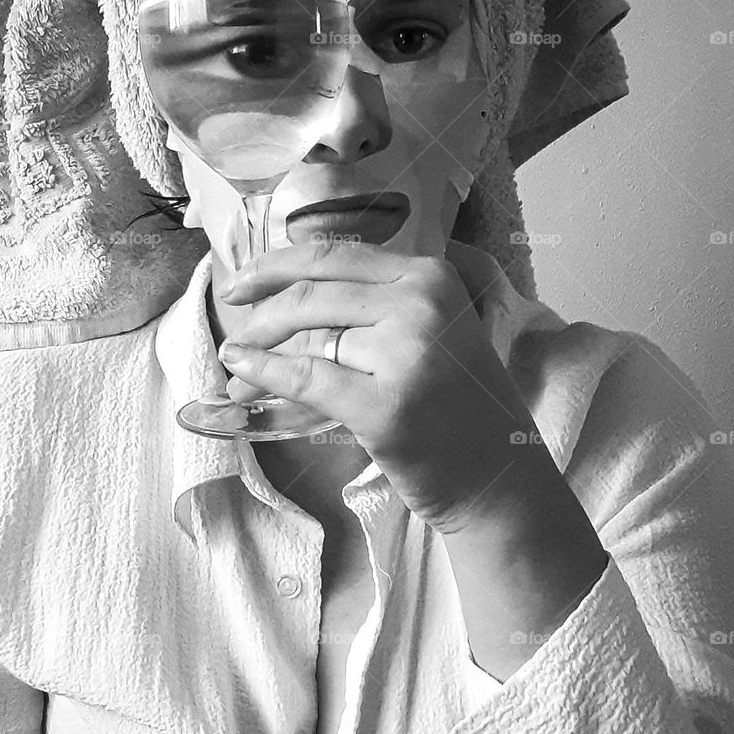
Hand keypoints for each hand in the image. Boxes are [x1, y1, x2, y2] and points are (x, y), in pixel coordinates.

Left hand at [217, 237, 555, 533]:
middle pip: (314, 294)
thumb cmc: (456, 404)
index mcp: (431, 276)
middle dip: (262, 313)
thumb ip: (372, 303)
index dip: (278, 264)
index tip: (244, 279)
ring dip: (259, 351)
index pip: (336, 256)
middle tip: (235, 327)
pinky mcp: (387, 406)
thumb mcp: (428, 331)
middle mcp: (422, 304)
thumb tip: (281, 293)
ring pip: (307, 338)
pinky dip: (265, 374)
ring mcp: (407, 354)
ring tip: (235, 372)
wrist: (498, 477)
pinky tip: (241, 373)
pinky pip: (307, 378)